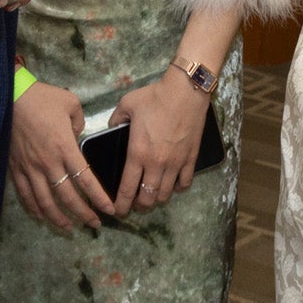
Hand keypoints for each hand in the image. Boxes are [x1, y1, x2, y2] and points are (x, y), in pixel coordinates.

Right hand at [6, 81, 114, 231]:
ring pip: (45, 202)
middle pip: (67, 197)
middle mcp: (48, 162)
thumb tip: (79, 135)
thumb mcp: (71, 103)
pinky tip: (42, 216)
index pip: (85, 180)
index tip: (109, 210)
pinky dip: (34, 209)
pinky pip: (25, 195)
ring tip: (70, 228)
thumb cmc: (42, 98)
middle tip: (95, 224)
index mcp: (64, 147)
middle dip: (83, 214)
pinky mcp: (15, 168)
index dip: (98, 198)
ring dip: (59, 218)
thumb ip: (80, 122)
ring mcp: (30, 168)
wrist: (10, 96)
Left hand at [107, 70, 209, 215]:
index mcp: (137, 153)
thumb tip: (111, 127)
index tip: (118, 212)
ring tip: (152, 196)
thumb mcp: (127, 104)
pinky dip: (178, 188)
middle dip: (139, 206)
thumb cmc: (155, 96)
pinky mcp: (191, 158)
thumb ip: (115, 119)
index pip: (127, 188)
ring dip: (157, 199)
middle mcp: (156, 163)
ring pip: (166, 194)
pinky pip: (185, 182)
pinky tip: (173, 185)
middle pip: (147, 198)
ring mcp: (176, 163)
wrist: (186, 91)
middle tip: (135, 204)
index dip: (121, 205)